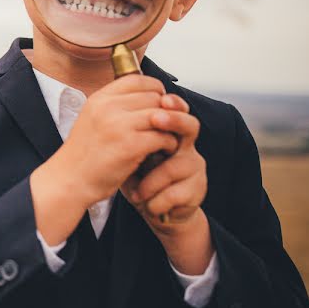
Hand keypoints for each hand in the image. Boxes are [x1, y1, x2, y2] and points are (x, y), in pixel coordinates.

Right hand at [61, 74, 182, 202]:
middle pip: (154, 96)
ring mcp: (119, 125)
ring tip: (165, 140)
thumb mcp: (93, 119)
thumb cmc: (84, 155)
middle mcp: (108, 107)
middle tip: (165, 126)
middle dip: (165, 111)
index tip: (158, 103)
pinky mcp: (130, 146)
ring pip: (162, 115)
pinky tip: (161, 152)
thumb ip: (116, 106)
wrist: (69, 180)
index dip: (154, 89)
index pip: (136, 78)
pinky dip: (169, 145)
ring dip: (170, 128)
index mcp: (99, 99)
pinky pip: (163, 137)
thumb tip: (150, 96)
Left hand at [122, 93, 205, 230]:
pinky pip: (174, 194)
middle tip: (156, 121)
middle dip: (175, 121)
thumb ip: (126, 129)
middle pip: (190, 126)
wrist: (149, 207)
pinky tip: (146, 204)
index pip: (175, 110)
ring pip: (174, 167)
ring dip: (150, 183)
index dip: (172, 104)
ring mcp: (194, 168)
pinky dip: (155, 201)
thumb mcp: (127, 150)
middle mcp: (185, 146)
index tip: (162, 99)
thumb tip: (111, 104)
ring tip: (137, 193)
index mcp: (168, 133)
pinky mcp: (197, 190)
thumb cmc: (136, 175)